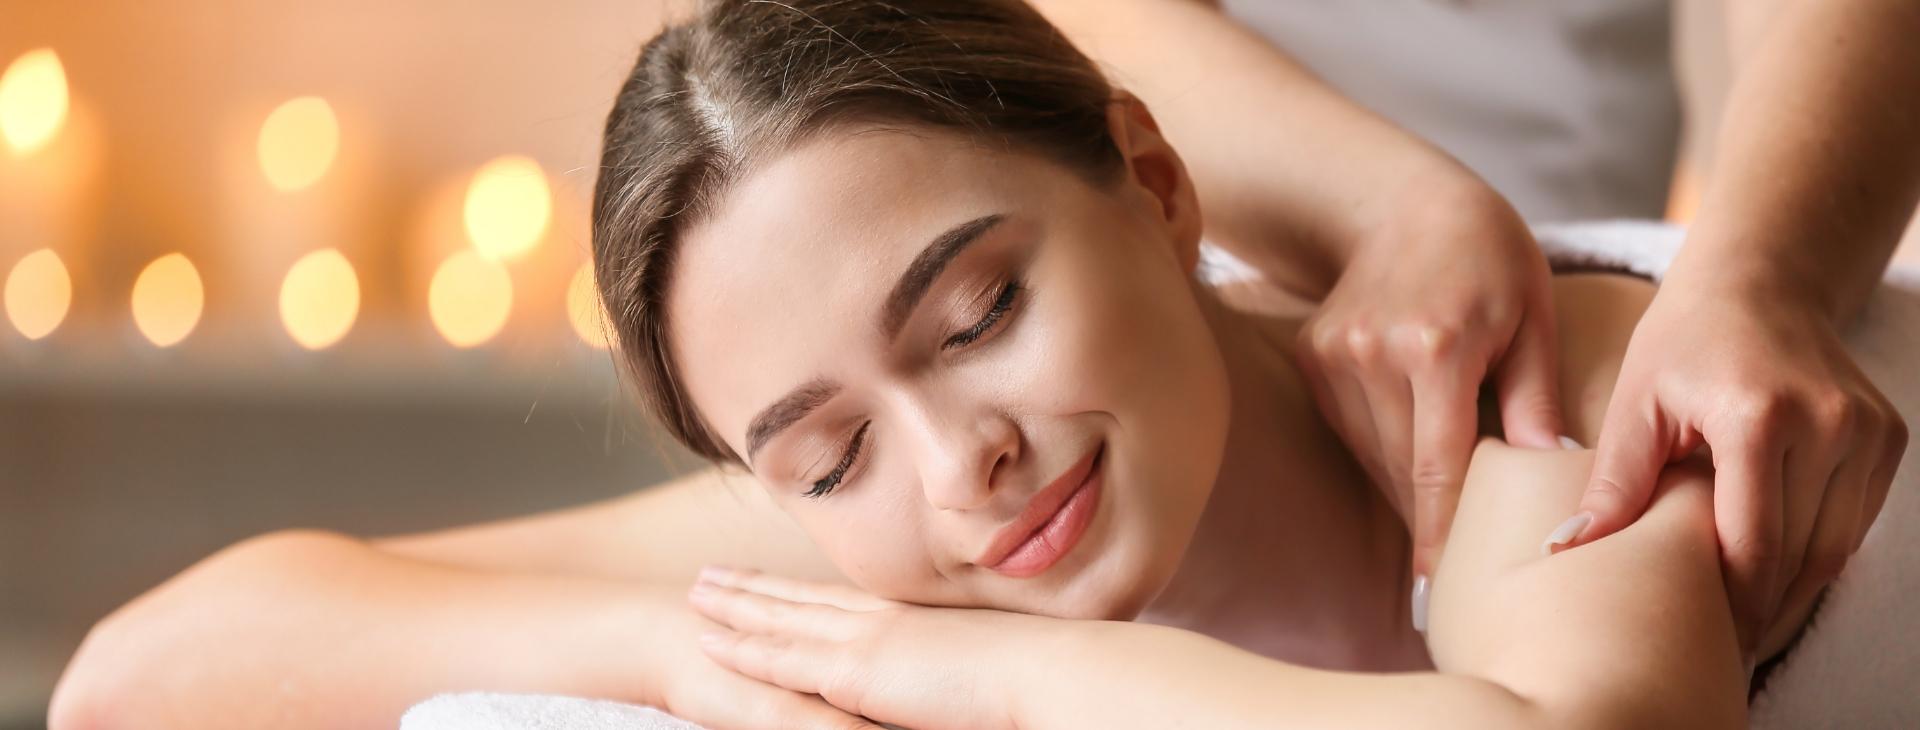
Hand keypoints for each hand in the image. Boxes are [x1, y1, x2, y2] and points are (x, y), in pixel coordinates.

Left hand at [686, 567, 1070, 729]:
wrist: (1044, 673)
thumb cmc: (1032, 678)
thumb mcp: (982, 668)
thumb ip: (950, 672)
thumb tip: (947, 686)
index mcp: (910, 621)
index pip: (840, 603)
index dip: (800, 592)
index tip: (768, 581)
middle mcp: (880, 619)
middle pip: (800, 599)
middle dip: (753, 588)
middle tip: (707, 575)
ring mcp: (865, 639)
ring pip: (781, 619)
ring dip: (734, 606)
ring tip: (694, 594)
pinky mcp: (855, 669)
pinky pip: (783, 656)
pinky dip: (743, 646)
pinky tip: (707, 638)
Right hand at [1293, 175, 1564, 579]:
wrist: (1402, 201)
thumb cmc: (1487, 256)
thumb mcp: (1533, 317)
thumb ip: (1536, 402)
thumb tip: (1552, 479)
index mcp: (1436, 348)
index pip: (1438, 469)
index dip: (1442, 535)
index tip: (1443, 589)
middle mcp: (1373, 355)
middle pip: (1401, 471)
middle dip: (1431, 519)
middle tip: (1458, 568)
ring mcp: (1334, 356)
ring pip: (1372, 456)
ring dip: (1407, 487)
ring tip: (1443, 513)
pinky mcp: (1313, 357)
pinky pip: (1351, 428)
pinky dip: (1383, 448)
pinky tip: (1412, 447)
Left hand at [1563, 276, 1907, 655]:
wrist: (1758, 284)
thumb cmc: (1681, 343)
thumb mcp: (1635, 404)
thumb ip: (1613, 481)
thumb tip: (1565, 547)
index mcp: (1756, 415)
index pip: (1751, 540)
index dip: (1728, 603)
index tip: (1700, 641)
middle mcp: (1825, 422)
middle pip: (1798, 553)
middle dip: (1758, 608)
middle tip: (1719, 647)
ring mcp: (1866, 429)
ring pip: (1834, 547)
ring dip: (1792, 591)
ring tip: (1744, 623)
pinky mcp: (1887, 435)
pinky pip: (1855, 521)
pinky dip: (1818, 553)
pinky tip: (1776, 576)